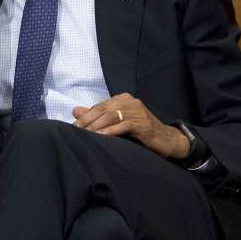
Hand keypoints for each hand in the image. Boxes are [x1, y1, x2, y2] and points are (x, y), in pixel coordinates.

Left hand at [72, 93, 189, 158]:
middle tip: (76, 132)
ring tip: (85, 135)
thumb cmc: (140, 132)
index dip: (85, 117)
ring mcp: (138, 111)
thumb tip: (75, 110)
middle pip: (103, 110)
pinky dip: (110, 131)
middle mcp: (130, 101)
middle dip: (87, 121)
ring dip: (96, 126)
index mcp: (122, 99)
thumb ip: (97, 116)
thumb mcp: (117, 123)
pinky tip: (101, 137)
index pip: (99, 106)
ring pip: (111, 116)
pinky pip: (123, 125)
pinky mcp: (143, 123)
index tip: (73, 127)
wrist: (167, 140)